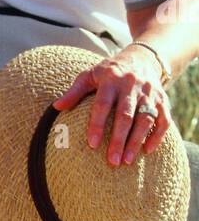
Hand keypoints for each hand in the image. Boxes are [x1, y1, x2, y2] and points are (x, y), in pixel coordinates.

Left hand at [52, 45, 171, 165]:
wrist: (142, 59)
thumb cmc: (109, 71)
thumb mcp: (90, 75)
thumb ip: (74, 91)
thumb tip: (57, 107)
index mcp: (111, 79)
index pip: (103, 104)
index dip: (97, 124)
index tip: (92, 144)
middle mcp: (132, 85)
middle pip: (126, 115)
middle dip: (118, 139)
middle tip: (112, 161)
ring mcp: (150, 93)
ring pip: (146, 119)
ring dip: (136, 141)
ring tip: (127, 161)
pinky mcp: (163, 100)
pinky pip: (164, 119)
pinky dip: (158, 135)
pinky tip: (148, 150)